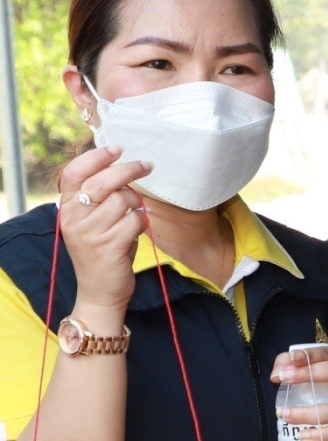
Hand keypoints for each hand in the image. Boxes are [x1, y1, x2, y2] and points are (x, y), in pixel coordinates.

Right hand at [55, 146, 150, 312]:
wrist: (99, 291)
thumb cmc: (102, 250)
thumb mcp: (92, 222)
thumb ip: (100, 198)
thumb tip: (122, 168)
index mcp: (67, 209)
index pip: (73, 173)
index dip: (95, 157)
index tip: (117, 149)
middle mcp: (74, 219)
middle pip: (101, 182)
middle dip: (128, 169)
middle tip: (147, 165)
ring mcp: (90, 234)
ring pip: (122, 200)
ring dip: (137, 204)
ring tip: (134, 215)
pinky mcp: (108, 247)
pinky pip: (134, 221)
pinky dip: (142, 223)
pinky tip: (137, 230)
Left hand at [272, 344, 327, 440]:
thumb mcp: (321, 378)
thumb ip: (296, 368)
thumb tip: (277, 374)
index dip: (311, 355)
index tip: (292, 359)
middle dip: (309, 374)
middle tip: (285, 379)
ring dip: (308, 413)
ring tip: (285, 415)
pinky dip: (321, 435)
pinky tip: (304, 436)